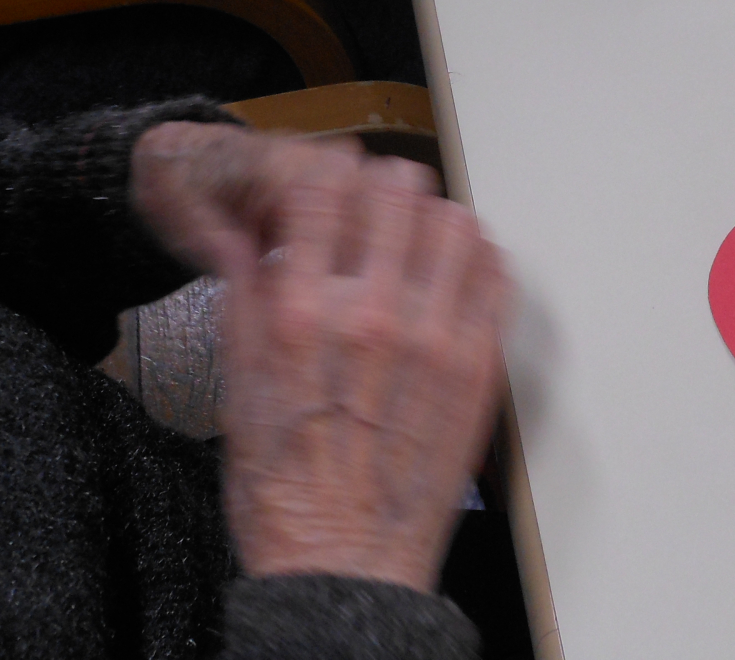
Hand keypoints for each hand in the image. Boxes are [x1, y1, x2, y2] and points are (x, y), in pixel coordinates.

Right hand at [134, 128, 512, 588]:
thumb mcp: (238, 386)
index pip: (326, 190)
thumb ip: (246, 297)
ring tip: (420, 235)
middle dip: (383, 186)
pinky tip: (457, 270)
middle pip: (397, 191)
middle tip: (379, 203)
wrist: (343, 563)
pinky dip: (477, 257)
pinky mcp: (479, 364)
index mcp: (303, 313)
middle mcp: (373, 314)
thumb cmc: (285, 489)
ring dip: (433, 216)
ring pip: (454, 221)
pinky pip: (495, 275)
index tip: (332, 179)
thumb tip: (244, 237)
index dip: (329, 171)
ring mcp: (435, 337)